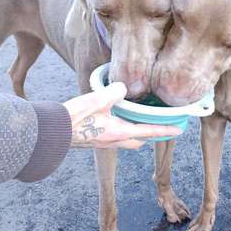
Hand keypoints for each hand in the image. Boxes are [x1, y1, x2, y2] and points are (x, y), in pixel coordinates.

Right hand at [63, 82, 181, 148]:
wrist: (51, 131)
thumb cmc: (75, 117)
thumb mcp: (98, 98)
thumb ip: (116, 91)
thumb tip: (123, 88)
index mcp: (120, 132)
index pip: (149, 132)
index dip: (166, 130)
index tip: (179, 130)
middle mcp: (114, 141)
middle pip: (138, 140)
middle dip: (149, 134)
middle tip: (155, 124)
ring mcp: (102, 142)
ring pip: (125, 140)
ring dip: (133, 132)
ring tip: (135, 119)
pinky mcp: (92, 140)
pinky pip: (112, 136)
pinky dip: (119, 129)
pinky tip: (112, 117)